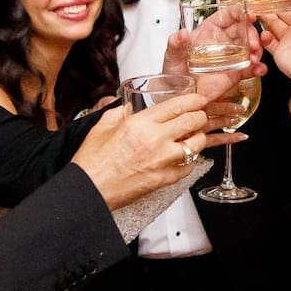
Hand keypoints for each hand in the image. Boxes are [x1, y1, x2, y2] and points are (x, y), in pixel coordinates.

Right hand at [73, 89, 214, 207]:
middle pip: (192, 121)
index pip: (176, 105)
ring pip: (196, 144)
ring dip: (198, 138)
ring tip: (193, 137)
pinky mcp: (165, 179)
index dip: (193, 100)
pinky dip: (189, 160)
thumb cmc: (93, 162)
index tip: (198, 100)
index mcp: (140, 124)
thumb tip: (128, 108)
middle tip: (200, 116)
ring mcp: (162, 161)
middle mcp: (155, 140)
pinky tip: (182, 158)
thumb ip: (118, 113)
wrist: (90, 190)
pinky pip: (188, 166)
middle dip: (200, 116)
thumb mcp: (102, 127)